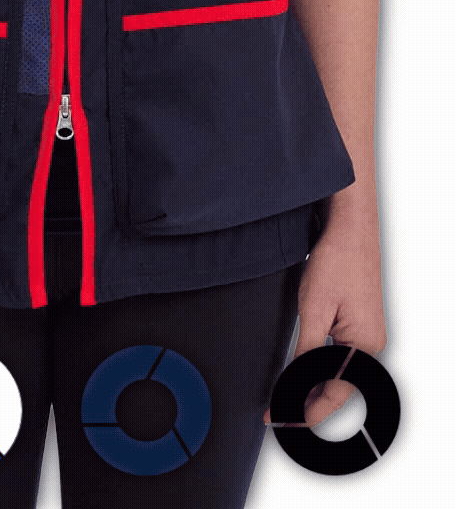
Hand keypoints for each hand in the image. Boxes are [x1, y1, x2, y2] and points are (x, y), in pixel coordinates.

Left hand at [263, 212, 385, 425]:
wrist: (350, 227)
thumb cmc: (336, 261)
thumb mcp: (313, 309)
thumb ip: (306, 351)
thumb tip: (295, 384)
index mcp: (365, 345)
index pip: (334, 394)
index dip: (305, 410)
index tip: (279, 420)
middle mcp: (371, 344)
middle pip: (339, 388)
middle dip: (308, 402)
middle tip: (276, 412)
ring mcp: (367, 333)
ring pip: (339, 373)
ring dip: (314, 386)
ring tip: (285, 397)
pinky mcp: (360, 323)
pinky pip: (341, 356)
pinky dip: (321, 368)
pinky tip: (303, 371)